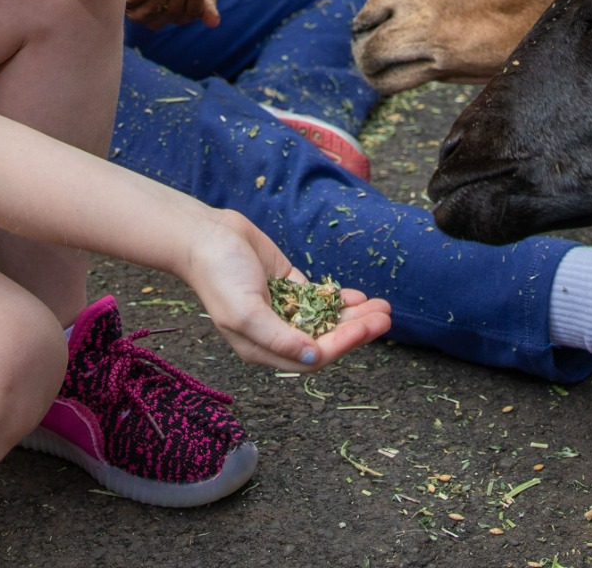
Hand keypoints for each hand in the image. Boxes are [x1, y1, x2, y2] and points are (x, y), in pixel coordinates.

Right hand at [182, 209, 392, 371]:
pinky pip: (320, 298)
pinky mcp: (287, 285)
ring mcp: (283, 309)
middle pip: (325, 339)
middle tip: (386, 317)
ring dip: (355, 316)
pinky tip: (358, 296)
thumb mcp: (246, 312)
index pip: (312, 356)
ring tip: (383, 307)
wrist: (205, 235)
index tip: (365, 328)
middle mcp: (276, 333)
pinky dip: (339, 299)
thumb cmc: (219, 275)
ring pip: (327, 319)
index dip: (341, 345)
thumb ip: (278, 338)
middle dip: (357, 330)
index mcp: (263, 348)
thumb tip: (312, 356)